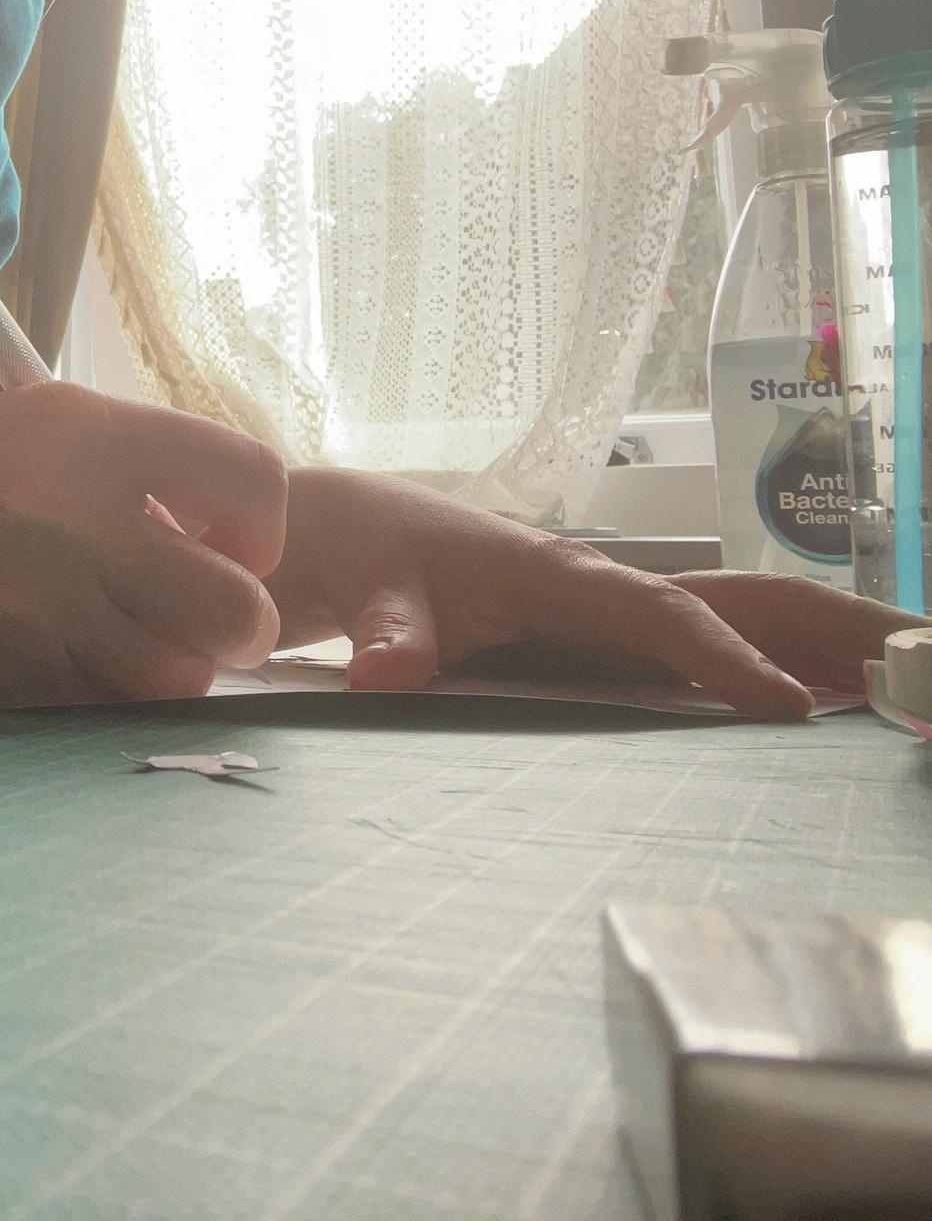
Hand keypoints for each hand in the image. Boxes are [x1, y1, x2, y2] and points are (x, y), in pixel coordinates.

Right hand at [0, 382, 287, 705]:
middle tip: (196, 616)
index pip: (254, 480)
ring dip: (166, 666)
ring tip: (116, 637)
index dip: (260, 528)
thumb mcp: (28, 428)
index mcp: (90, 435)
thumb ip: (128, 470)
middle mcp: (80, 520)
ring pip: (178, 674)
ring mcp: (44, 607)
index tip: (226, 543)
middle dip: (237, 624)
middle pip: (240, 607)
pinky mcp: (8, 681)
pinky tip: (55, 656)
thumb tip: (224, 531)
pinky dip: (101, 695)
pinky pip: (104, 707)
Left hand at [266, 468, 909, 715]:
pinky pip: (726, 637)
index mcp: (564, 576)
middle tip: (918, 671)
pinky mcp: (622, 624)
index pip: (661, 616)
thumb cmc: (376, 559)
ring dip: (833, 642)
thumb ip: (387, 634)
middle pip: (745, 598)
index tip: (785, 704)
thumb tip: (382, 669)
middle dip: (834, 629)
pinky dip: (795, 657)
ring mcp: (626, 601)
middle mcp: (612, 583)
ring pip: (751, 613)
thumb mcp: (374, 597)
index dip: (723, 657)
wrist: (360, 531)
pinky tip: (844, 697)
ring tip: (914, 686)